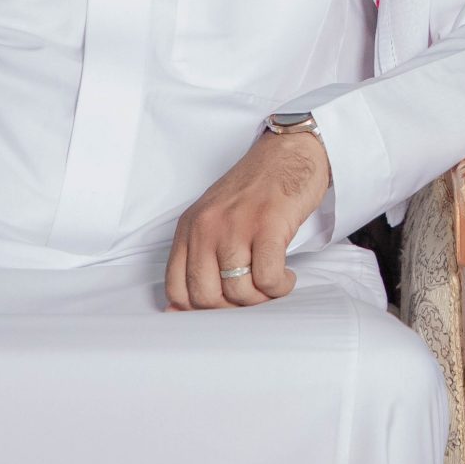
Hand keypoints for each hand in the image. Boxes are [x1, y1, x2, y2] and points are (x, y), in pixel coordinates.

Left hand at [165, 131, 331, 309]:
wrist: (288, 153)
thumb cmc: (255, 190)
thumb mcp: (214, 219)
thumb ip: (197, 257)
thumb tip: (177, 310)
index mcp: (189, 228)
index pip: (176, 288)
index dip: (199, 309)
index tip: (223, 305)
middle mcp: (207, 227)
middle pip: (206, 296)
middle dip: (232, 307)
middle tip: (251, 294)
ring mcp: (236, 225)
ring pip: (238, 291)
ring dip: (261, 297)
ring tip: (272, 282)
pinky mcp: (268, 225)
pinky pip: (268, 278)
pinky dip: (279, 287)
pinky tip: (285, 277)